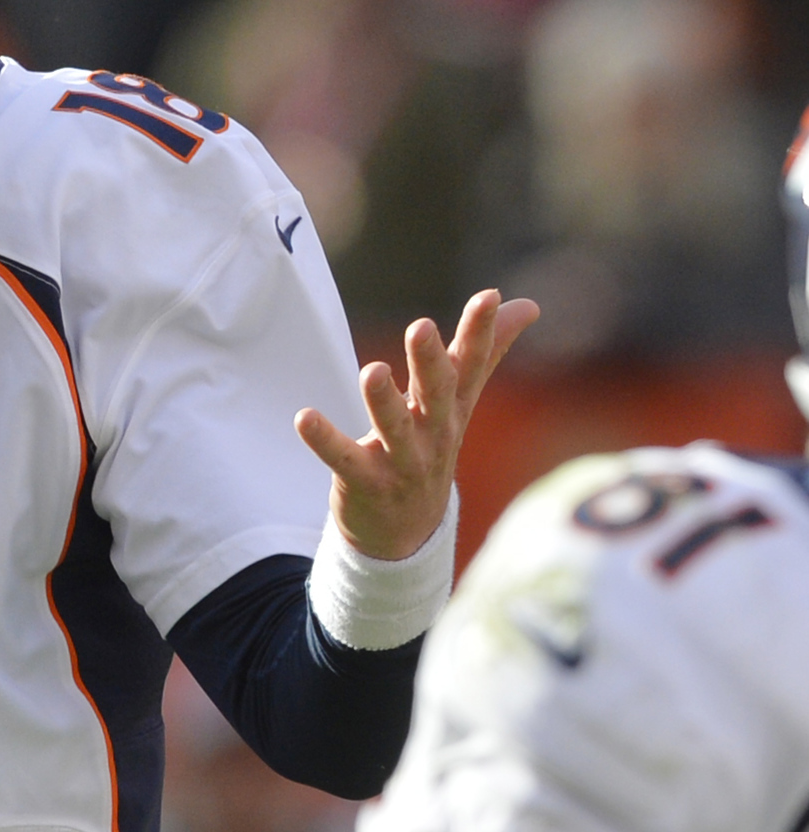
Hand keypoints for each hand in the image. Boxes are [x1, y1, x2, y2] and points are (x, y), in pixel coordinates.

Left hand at [296, 289, 539, 561]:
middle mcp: (433, 434)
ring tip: (372, 370)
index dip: (481, 333)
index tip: (488, 297)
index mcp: (453, 409)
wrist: (408, 533)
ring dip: (384, 401)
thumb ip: (484, 353)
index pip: (471, 366)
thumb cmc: (430, 449)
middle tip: (421, 327)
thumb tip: (527, 305)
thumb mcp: (459, 403)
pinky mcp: (366, 483)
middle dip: (429, 362)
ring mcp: (402, 462)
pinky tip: (304, 417)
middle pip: (436, 395)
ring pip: (395, 430)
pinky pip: (344, 460)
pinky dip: (325, 441)